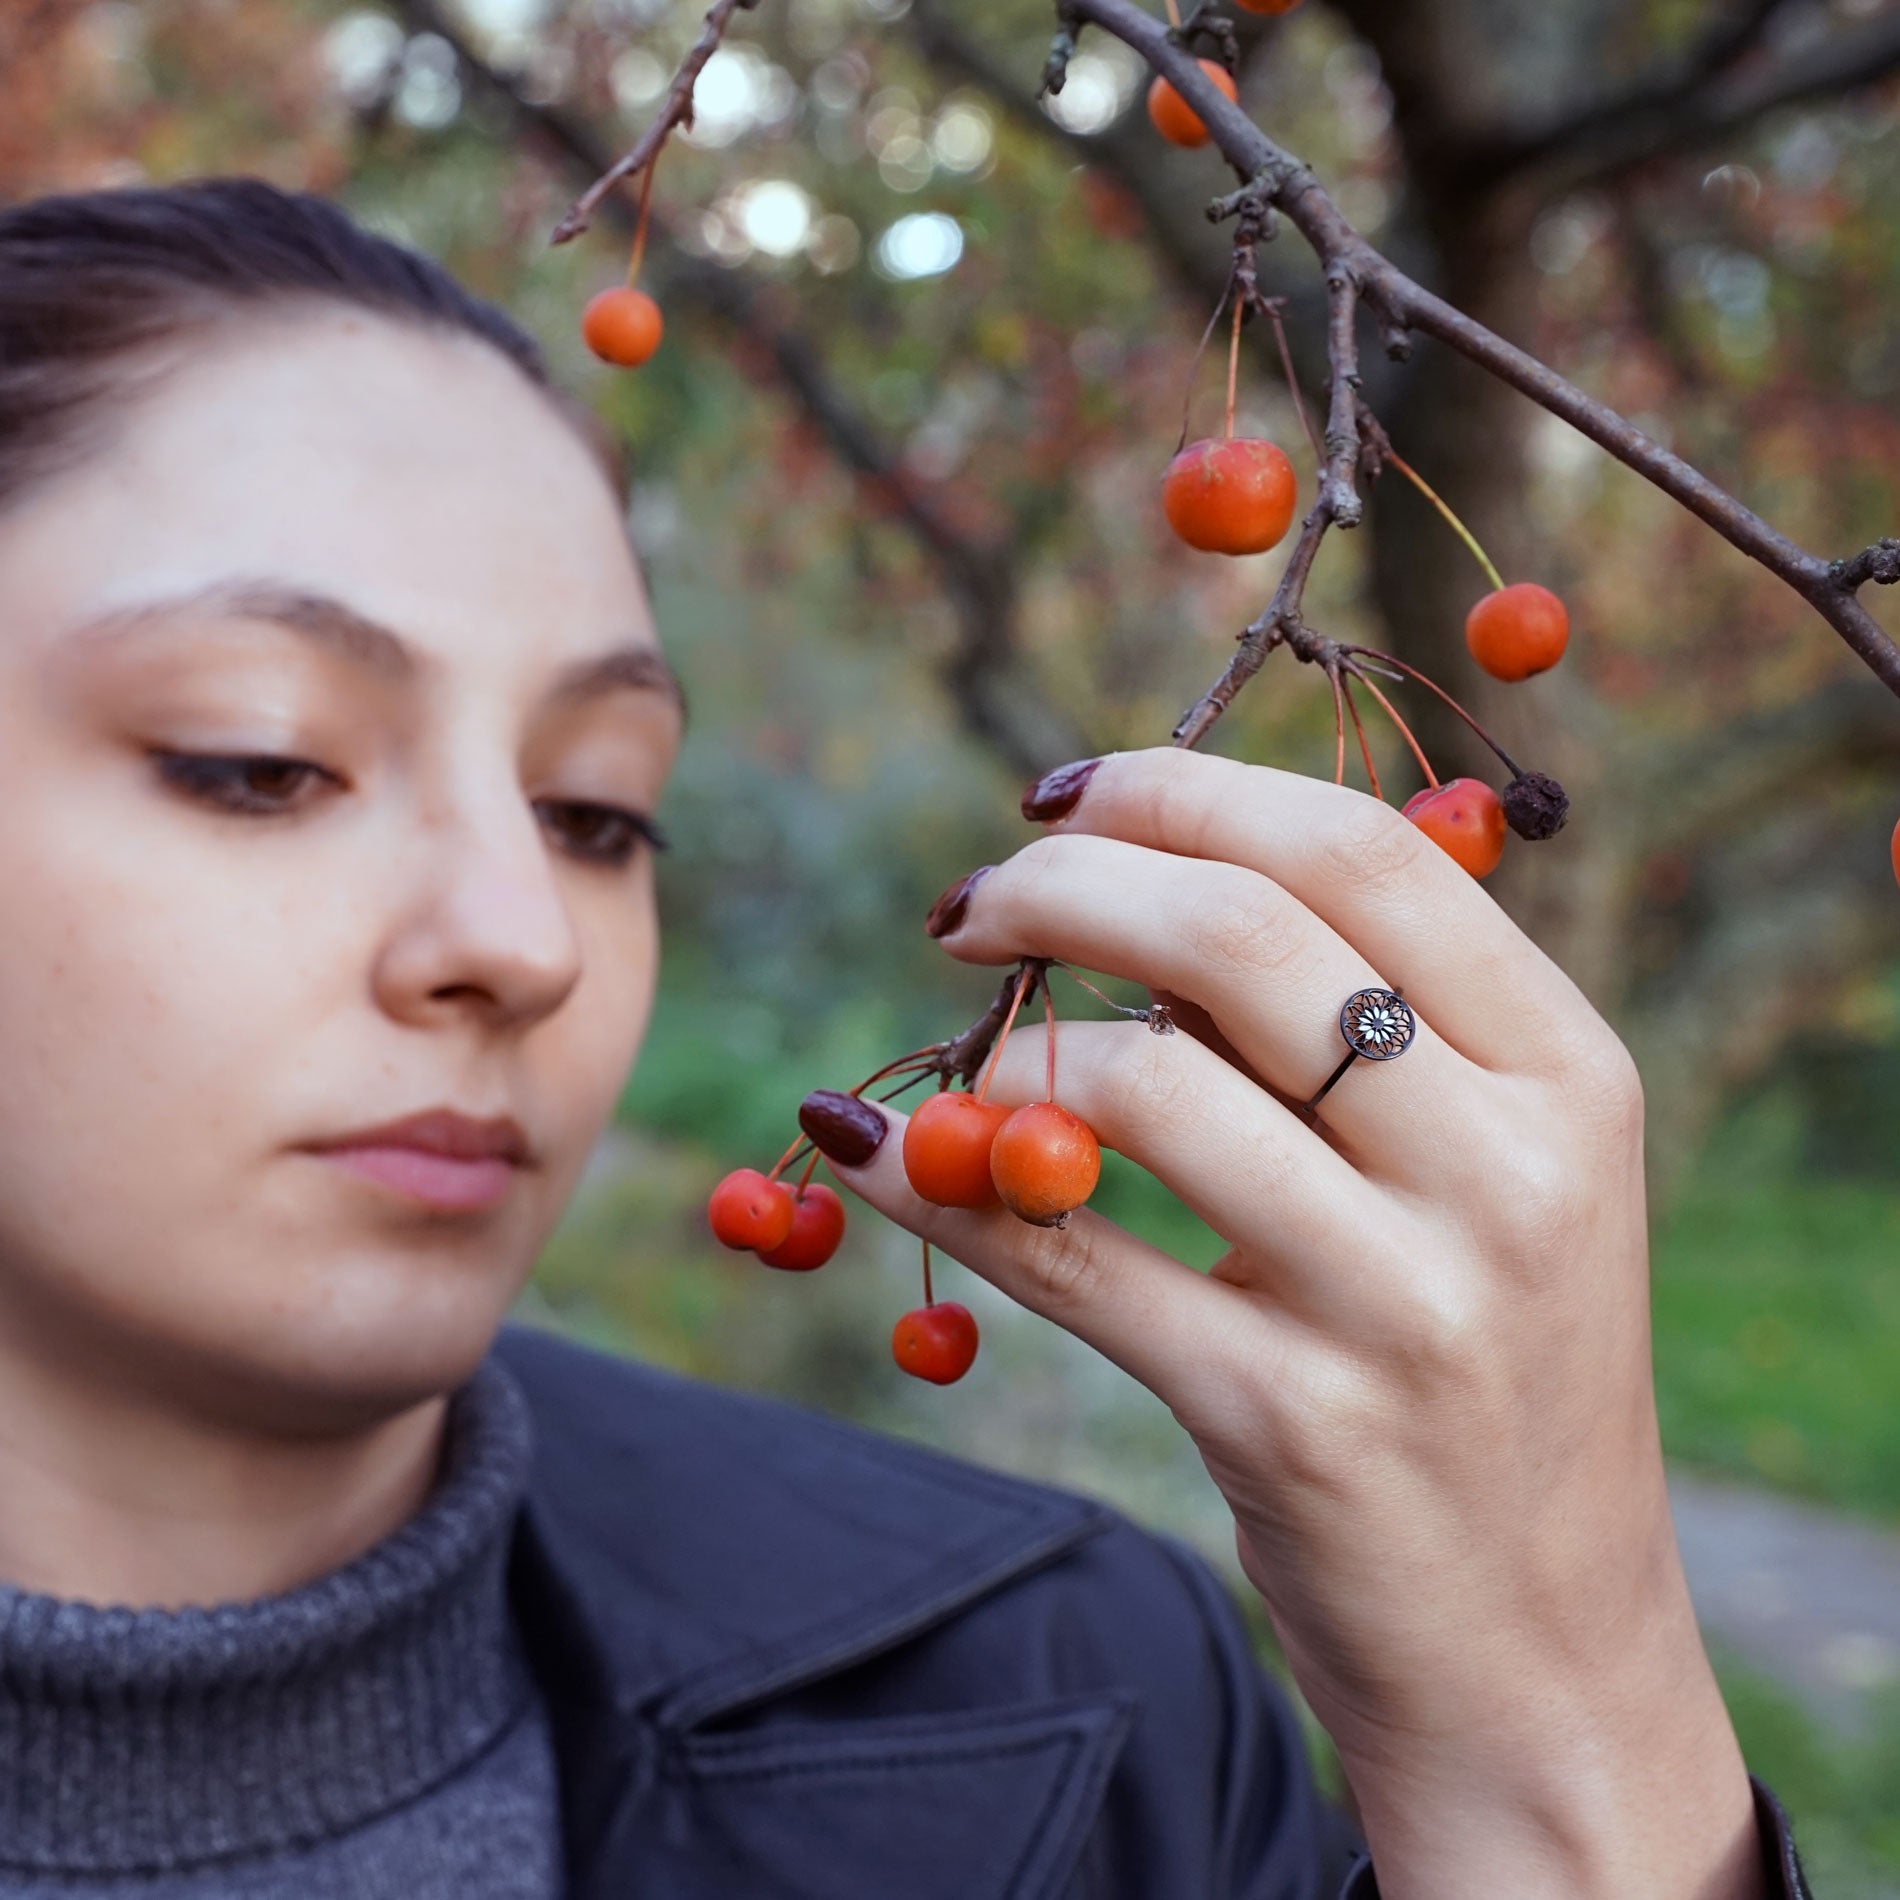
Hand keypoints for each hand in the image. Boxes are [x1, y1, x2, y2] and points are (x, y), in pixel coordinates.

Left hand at [809, 748, 1763, 1898]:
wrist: (1542, 1647)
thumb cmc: (1491, 1367)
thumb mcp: (1490, 1177)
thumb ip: (1357, 1029)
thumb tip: (1136, 888)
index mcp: (1568, 1073)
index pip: (1358, 854)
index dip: (1181, 792)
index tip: (1061, 797)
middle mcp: (1508, 1171)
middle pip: (1238, 936)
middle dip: (1063, 885)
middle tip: (970, 906)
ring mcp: (1405, 1302)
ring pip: (1142, 1085)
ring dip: (1006, 1048)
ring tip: (967, 1057)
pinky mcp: (1293, 1421)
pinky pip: (1066, 1257)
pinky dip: (938, 1184)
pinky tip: (867, 1148)